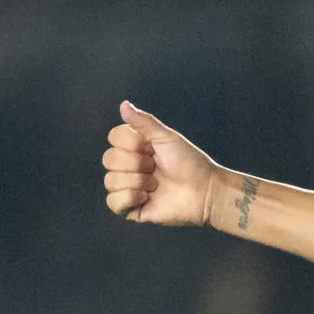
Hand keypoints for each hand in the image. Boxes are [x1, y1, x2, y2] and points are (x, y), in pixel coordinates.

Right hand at [104, 101, 221, 227]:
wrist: (204, 191)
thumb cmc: (189, 163)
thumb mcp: (166, 138)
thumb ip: (144, 122)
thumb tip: (123, 104)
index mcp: (134, 148)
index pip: (113, 138)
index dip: (131, 143)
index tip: (151, 149)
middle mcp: (128, 167)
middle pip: (109, 160)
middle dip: (135, 164)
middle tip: (155, 168)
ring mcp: (129, 189)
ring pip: (110, 181)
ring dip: (136, 182)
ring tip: (155, 185)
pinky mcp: (132, 210)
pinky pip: (112, 203)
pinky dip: (128, 198)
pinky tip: (146, 198)